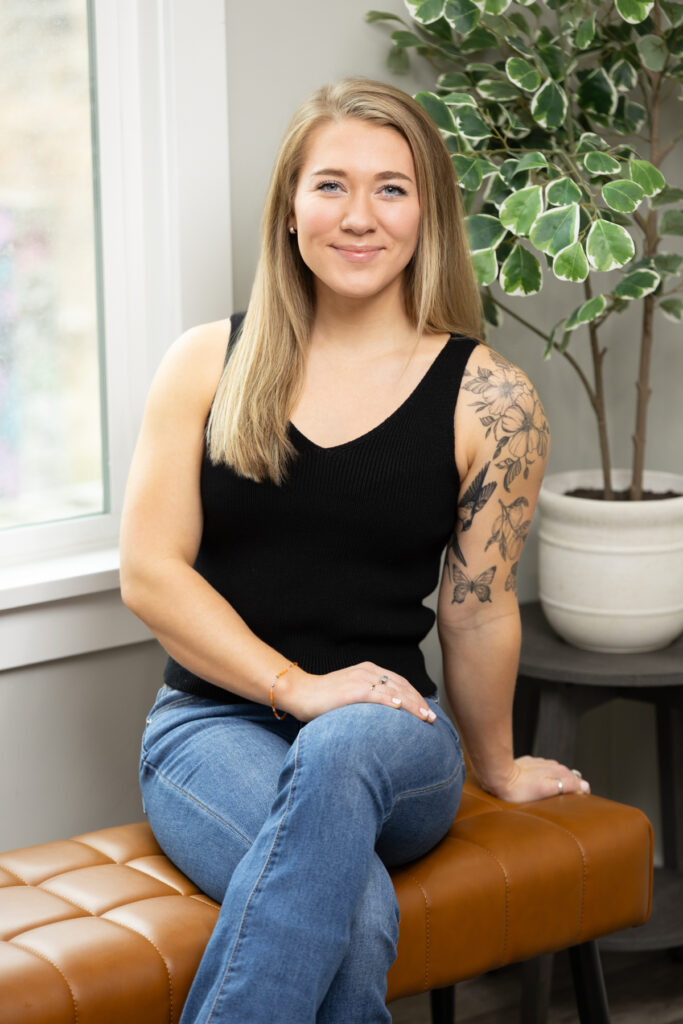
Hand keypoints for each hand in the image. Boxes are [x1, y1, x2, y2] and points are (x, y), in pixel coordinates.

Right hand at [276, 662, 436, 724]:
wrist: (300, 693)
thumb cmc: (324, 699)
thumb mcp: (351, 696)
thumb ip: (368, 700)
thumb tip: (386, 717)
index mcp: (370, 671)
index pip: (400, 683)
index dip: (416, 696)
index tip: (427, 710)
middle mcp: (368, 672)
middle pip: (401, 686)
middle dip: (419, 702)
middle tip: (432, 718)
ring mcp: (360, 679)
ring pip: (394, 691)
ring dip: (412, 705)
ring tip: (425, 717)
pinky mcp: (352, 689)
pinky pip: (375, 695)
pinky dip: (390, 701)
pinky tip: (400, 709)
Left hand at [482, 755, 590, 802]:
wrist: (497, 777)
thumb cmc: (519, 788)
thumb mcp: (545, 789)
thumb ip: (565, 786)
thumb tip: (585, 785)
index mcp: (556, 771)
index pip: (575, 780)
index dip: (579, 788)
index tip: (581, 796)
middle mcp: (549, 765)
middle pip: (565, 774)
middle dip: (570, 783)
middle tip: (570, 796)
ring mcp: (538, 763)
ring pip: (554, 770)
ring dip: (558, 778)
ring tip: (556, 790)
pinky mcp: (528, 762)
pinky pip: (542, 768)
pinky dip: (545, 775)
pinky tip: (540, 781)